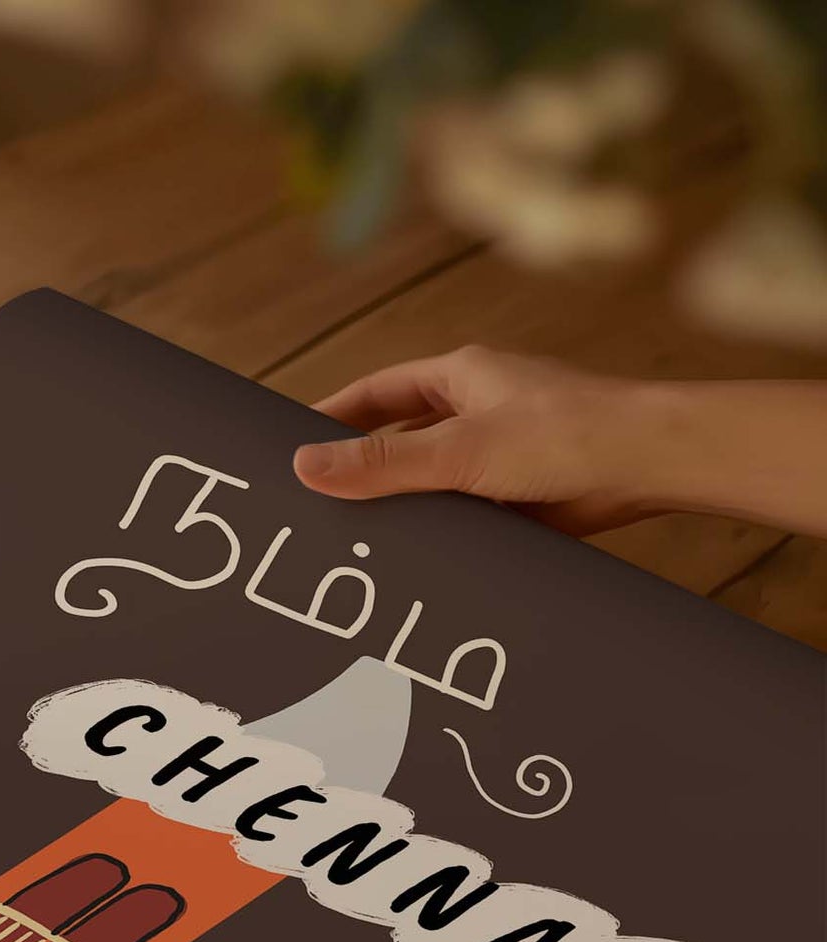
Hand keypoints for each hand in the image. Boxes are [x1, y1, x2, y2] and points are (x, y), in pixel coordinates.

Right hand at [293, 345, 660, 533]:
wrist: (651, 465)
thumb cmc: (566, 434)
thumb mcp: (458, 450)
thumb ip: (381, 463)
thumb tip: (304, 466)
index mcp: (461, 377)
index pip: (377, 393)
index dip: (332, 417)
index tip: (291, 445)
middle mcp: (478, 410)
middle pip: (399, 438)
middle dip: (360, 469)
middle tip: (312, 504)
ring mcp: (499, 454)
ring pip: (430, 482)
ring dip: (400, 508)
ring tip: (352, 543)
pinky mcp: (519, 496)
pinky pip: (462, 515)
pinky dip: (438, 535)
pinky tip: (412, 562)